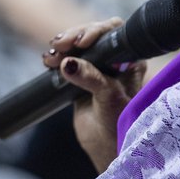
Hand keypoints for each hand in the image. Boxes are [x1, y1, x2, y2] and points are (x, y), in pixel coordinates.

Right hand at [42, 18, 146, 172]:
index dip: (97, 31)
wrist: (106, 147)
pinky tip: (48, 61)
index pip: (115, 33)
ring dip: (63, 46)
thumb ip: (91, 78)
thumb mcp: (108, 98)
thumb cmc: (119, 123)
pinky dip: (57, 57)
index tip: (81, 41)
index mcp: (131, 59)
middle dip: (75, 37)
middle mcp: (116, 58)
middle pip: (94, 35)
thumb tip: (68, 63)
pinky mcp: (81, 75)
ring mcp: (97, 66)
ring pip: (78, 45)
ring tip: (50, 57)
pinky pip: (67, 58)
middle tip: (60, 45)